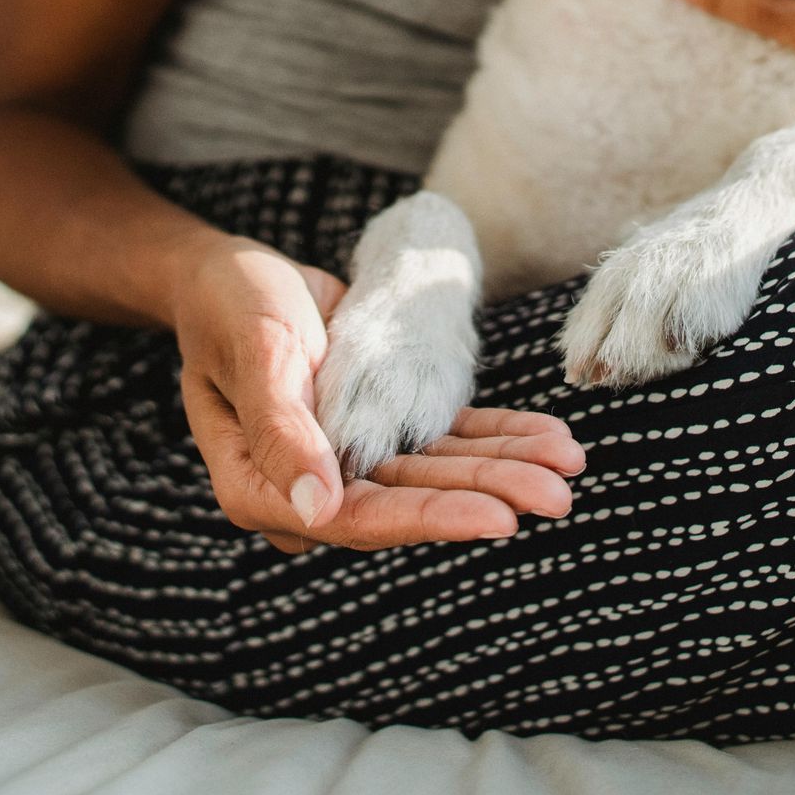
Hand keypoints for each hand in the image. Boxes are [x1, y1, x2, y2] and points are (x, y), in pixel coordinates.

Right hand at [172, 235, 582, 553]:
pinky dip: (494, 438)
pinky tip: (546, 439)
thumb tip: (318, 510)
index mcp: (260, 487)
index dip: (428, 520)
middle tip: (557, 497)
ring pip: (435, 474)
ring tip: (566, 467)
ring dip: (503, 469)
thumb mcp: (256, 354)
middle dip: (486, 496)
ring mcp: (347, 461)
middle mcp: (308, 487)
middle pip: (408, 503)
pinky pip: (443, 441)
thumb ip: (283, 431)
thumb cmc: (231, 307)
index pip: (355, 518)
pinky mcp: (379, 430)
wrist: (228, 273)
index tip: (498, 518)